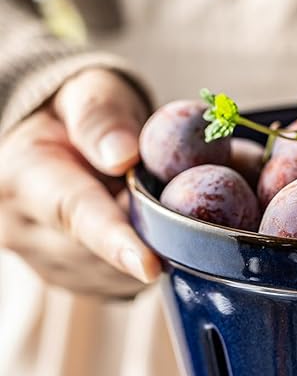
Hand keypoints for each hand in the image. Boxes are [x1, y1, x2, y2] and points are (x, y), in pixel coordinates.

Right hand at [0, 68, 160, 297]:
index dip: (116, 243)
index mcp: (24, 176)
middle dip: (153, 236)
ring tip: (169, 211)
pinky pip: (115, 283)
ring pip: (113, 276)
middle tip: (194, 207)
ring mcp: (43, 259)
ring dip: (152, 250)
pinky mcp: (68, 277)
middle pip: (101, 254)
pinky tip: (154, 232)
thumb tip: (124, 155)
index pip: (76, 216)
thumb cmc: (76, 111)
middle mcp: (23, 227)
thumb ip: (102, 118)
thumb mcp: (89, 93)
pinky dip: (143, 261)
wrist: (51, 138)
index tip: (149, 266)